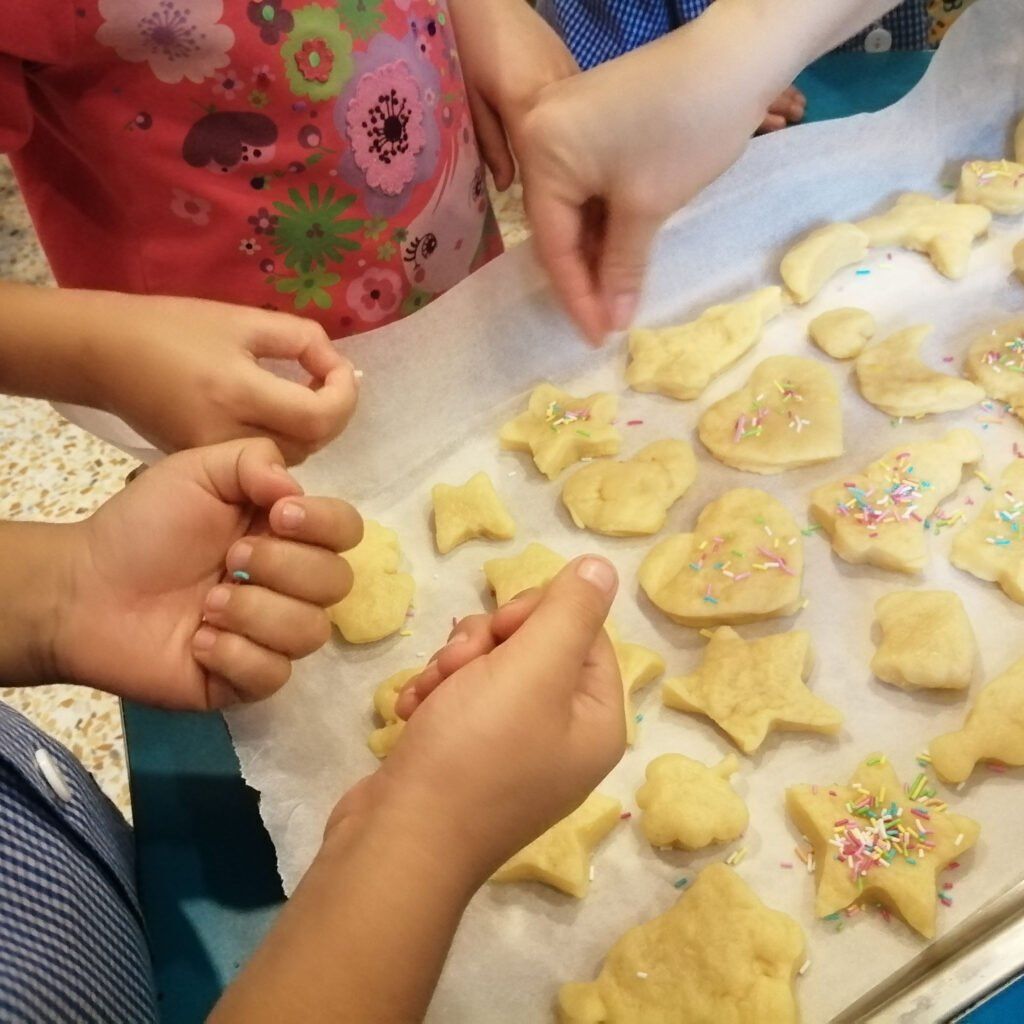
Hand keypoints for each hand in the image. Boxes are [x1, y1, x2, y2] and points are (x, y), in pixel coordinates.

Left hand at [53, 438, 360, 709]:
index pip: (347, 530)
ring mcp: (272, 635)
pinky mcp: (246, 680)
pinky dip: (235, 654)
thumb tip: (295, 492)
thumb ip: (254, 460)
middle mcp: (291, 585)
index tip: (278, 515)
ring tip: (207, 605)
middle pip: (338, 583)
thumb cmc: (144, 527)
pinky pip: (274, 674)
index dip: (326, 524)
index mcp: (287, 534)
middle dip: (285, 567)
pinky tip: (198, 641)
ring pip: (311, 632)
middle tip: (229, 559)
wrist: (83, 588)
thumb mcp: (197, 471)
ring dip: (257, 612)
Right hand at [91, 294, 357, 463]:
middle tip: (327, 377)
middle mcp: (227, 435)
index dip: (344, 394)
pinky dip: (284, 437)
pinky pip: (264, 460)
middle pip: (311, 443)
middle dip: (332, 412)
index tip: (340, 367)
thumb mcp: (244, 319)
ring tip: (303, 390)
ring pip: (292, 457)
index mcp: (237, 393)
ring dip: (311, 427)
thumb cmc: (173, 327)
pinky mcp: (205, 463)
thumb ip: (302, 339)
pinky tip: (276, 409)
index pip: (319, 417)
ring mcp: (214, 455)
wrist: (103, 354)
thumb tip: (337, 367)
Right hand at [330, 557, 624, 881]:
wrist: (400, 840)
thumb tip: (603, 567)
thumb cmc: (474, 751)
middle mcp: (563, 736)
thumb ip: (571, 612)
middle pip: (533, 646)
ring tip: (429, 695)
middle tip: (459, 665)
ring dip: (452, 667)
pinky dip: (435, 698)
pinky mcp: (468, 760)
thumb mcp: (533, 669)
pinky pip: (460, 702)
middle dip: (485, 643)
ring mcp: (513, 752)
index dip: (537, 615)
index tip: (499, 630)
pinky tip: (412, 712)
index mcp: (597, 719)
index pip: (584, 631)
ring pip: (489, 668)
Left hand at [449, 0, 577, 189]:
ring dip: (572, 150)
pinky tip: (564, 138)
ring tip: (565, 176)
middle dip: (565, 176)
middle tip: (560, 204)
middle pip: (570, 147)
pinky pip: (578, 108)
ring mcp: (571, 76)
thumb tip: (508, 185)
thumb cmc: (465, 44)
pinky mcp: (573, 65)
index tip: (545, 214)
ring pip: (578, 128)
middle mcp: (558, 92)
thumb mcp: (469, 99)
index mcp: (527, 104)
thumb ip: (491, 145)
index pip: (546, 163)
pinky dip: (572, 127)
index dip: (547, 193)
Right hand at [515, 0, 839, 343]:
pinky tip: (620, 254)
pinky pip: (587, 185)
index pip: (552, 244)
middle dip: (585, 276)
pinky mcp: (590, 122)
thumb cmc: (685, 130)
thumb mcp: (646, 208)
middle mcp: (539, 135)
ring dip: (597, 252)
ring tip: (616, 297)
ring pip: (574, 208)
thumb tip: (612, 323)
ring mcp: (564, 125)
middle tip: (606, 323)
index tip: (596, 338)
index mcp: (541, 153)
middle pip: (557, 225)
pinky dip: (605, 221)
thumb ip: (621, 269)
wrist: (735, 56)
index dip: (576, 296)